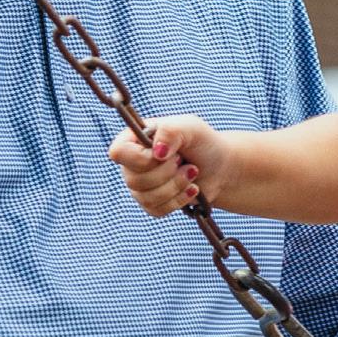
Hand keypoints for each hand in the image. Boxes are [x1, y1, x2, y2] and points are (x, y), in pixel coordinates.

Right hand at [106, 114, 230, 216]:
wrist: (219, 166)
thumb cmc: (202, 142)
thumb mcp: (190, 127)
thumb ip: (170, 131)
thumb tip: (157, 152)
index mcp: (133, 139)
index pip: (118, 153)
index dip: (141, 158)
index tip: (163, 154)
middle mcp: (131, 163)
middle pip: (134, 179)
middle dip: (167, 173)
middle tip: (184, 161)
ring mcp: (140, 186)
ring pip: (146, 197)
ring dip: (176, 186)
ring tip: (192, 172)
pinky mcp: (151, 204)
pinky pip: (156, 210)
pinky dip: (179, 200)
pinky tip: (192, 189)